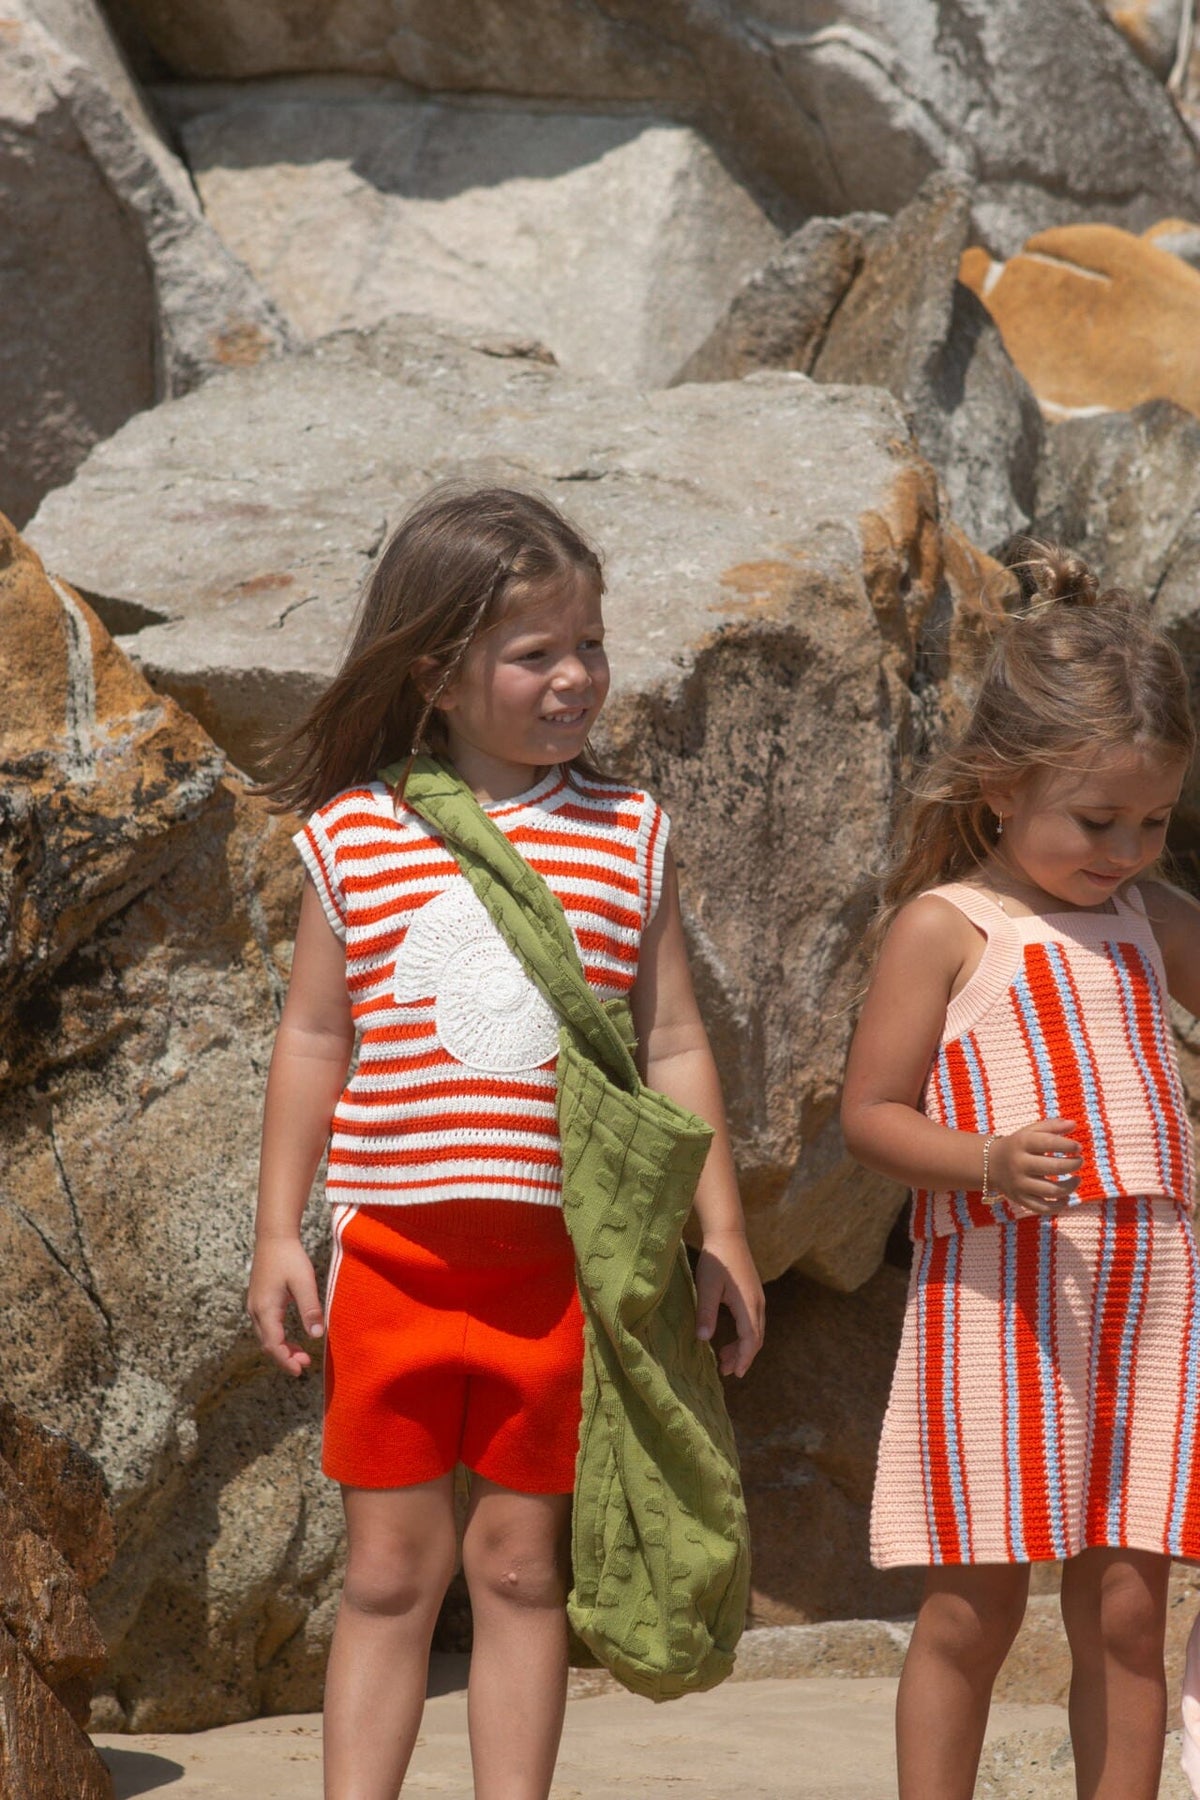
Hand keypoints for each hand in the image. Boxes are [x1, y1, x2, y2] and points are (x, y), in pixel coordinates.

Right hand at [247, 1235, 324, 1375]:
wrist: (274, 1236)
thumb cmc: (289, 1257)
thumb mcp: (304, 1283)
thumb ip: (310, 1309)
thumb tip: (316, 1336)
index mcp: (265, 1309)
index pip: (273, 1344)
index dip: (286, 1360)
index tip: (300, 1371)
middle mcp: (256, 1310)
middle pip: (268, 1343)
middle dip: (285, 1357)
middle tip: (305, 1364)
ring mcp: (255, 1305)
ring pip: (266, 1336)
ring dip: (282, 1348)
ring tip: (302, 1355)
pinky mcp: (259, 1300)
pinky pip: (266, 1326)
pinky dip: (278, 1337)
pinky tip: (291, 1337)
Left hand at [695, 1230, 765, 1377]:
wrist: (728, 1235)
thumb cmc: (716, 1260)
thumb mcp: (706, 1287)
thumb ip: (706, 1313)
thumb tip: (704, 1340)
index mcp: (747, 1304)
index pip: (751, 1340)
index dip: (744, 1359)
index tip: (736, 1374)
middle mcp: (757, 1303)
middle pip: (755, 1339)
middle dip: (742, 1357)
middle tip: (725, 1370)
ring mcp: (757, 1298)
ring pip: (755, 1331)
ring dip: (742, 1347)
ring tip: (723, 1358)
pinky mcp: (753, 1294)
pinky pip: (753, 1321)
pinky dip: (743, 1335)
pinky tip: (729, 1337)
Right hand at [989, 1119, 1081, 1215]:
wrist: (989, 1163)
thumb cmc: (1017, 1145)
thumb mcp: (1030, 1131)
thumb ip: (1052, 1126)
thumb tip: (1073, 1124)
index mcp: (1022, 1143)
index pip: (1048, 1143)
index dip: (1067, 1145)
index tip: (1078, 1147)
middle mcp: (1019, 1164)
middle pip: (1052, 1167)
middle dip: (1072, 1165)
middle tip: (1080, 1161)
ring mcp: (1019, 1184)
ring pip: (1050, 1191)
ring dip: (1069, 1187)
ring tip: (1077, 1179)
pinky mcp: (1020, 1199)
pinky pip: (1042, 1208)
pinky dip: (1058, 1206)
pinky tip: (1066, 1198)